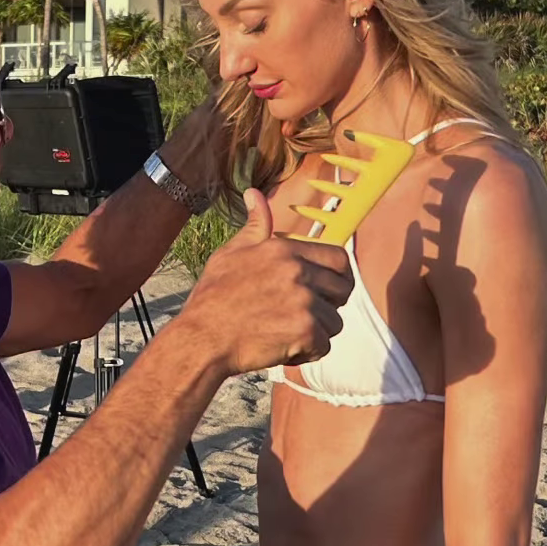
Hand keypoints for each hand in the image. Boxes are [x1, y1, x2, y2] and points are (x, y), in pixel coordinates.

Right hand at [182, 189, 352, 376]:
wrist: (202, 339)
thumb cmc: (213, 298)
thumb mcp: (230, 254)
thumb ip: (255, 227)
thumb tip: (254, 193)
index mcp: (284, 250)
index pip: (339, 257)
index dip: (339, 277)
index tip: (329, 290)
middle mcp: (298, 272)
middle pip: (344, 290)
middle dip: (330, 305)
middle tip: (306, 315)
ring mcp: (304, 302)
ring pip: (335, 321)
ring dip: (317, 332)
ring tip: (287, 332)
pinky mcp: (305, 331)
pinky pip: (324, 345)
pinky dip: (307, 352)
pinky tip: (283, 347)